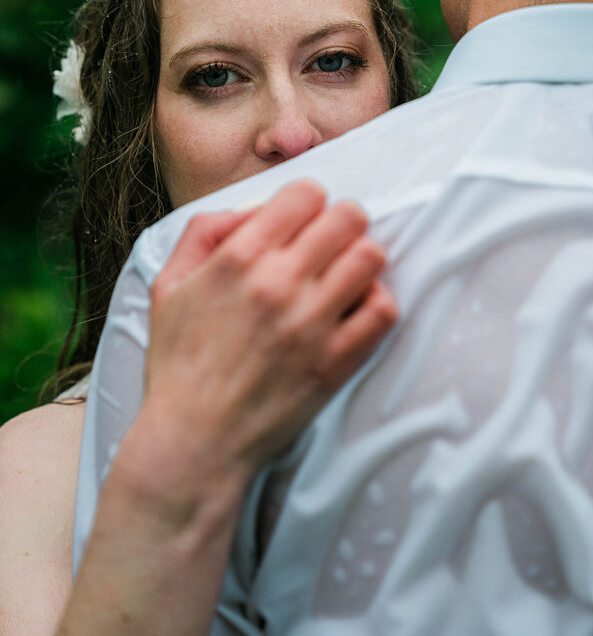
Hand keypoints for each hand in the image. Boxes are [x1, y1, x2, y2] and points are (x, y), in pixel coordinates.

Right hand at [141, 180, 396, 493]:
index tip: (301, 224)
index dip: (307, 203)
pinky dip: (376, 302)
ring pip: (371, 257)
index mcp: (239, 258)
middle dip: (341, 224)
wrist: (193, 441)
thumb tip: (253, 210)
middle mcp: (279, 284)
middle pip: (348, 217)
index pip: (306, 194)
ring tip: (343, 278)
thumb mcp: (167, 285)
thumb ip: (204, 232)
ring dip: (360, 260)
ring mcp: (312, 324)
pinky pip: (383, 310)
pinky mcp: (337, 362)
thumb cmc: (179, 365)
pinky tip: (354, 310)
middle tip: (328, 247)